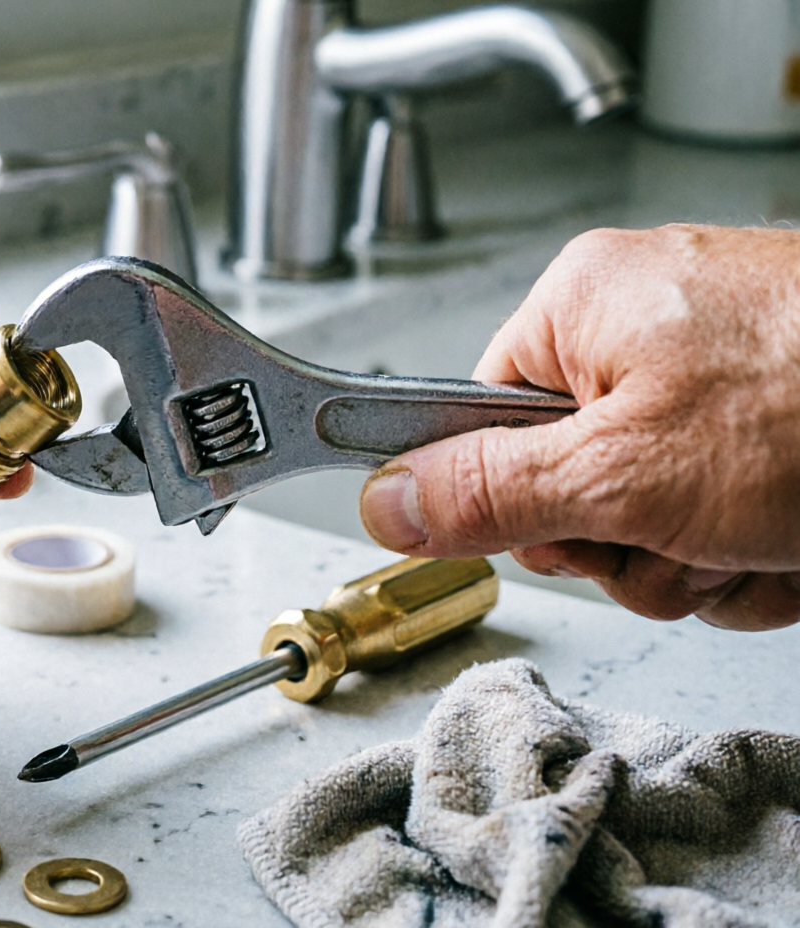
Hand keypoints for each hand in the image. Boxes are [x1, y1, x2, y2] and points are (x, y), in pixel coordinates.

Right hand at [360, 225, 799, 630]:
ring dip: (695, 561)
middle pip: (564, 488)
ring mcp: (711, 382)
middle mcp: (640, 333)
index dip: (521, 500)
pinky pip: (710, 518)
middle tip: (683, 533)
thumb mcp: (624, 471)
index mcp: (580, 307)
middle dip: (628, 546)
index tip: (571, 526)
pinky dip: (748, 551)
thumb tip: (386, 504)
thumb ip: (490, 492)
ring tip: (756, 531)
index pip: (481, 424)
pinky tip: (789, 533)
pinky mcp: (766, 425)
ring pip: (643, 521)